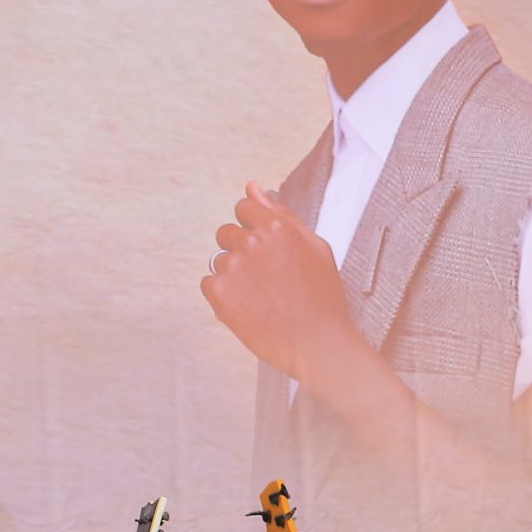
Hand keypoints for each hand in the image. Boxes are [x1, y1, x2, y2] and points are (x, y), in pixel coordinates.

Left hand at [200, 183, 362, 382]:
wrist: (317, 343)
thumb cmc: (322, 299)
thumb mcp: (315, 248)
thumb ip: (281, 214)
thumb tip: (254, 188)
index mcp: (277, 228)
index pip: (244, 208)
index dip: (254, 227)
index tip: (264, 247)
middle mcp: (252, 243)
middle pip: (227, 233)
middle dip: (241, 250)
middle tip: (267, 276)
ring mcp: (233, 268)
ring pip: (220, 261)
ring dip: (235, 275)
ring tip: (263, 296)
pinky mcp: (219, 293)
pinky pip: (209, 284)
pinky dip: (225, 295)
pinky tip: (250, 305)